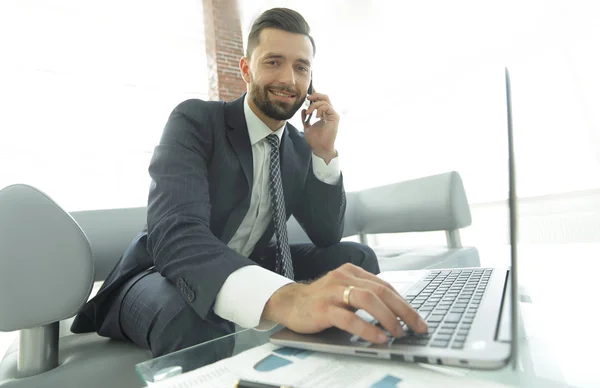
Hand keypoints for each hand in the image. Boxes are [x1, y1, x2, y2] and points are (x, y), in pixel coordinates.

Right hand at [262, 263, 427, 343]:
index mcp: (352, 272)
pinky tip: (378, 338)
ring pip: (368, 299)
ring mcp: (333, 292)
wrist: (289, 303)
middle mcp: (344, 277)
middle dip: (403, 310)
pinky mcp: (323, 308)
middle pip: (381, 291)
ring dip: (388, 317)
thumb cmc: (320, 300)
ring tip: (398, 333)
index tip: (418, 319)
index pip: (385, 286)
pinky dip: (367, 328)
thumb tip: (396, 314)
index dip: (404, 303)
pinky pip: (349, 318)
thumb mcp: (344, 291)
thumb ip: (365, 296)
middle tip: (417, 327)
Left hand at [301, 90, 338, 162]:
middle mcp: (329, 113)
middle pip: (325, 97)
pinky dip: (319, 109)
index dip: (314, 97)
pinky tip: (316, 116)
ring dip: (314, 105)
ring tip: (309, 112)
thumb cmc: (315, 140)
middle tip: (308, 98)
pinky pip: (327, 107)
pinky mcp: (335, 117)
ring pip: (324, 101)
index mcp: (324, 114)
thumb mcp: (307, 126)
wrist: (320, 148)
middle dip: (316, 95)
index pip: (321, 101)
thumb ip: (305, 118)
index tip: (306, 98)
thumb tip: (303, 109)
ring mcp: (333, 114)